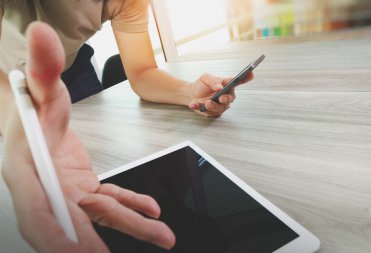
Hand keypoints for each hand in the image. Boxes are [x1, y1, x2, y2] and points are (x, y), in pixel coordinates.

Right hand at [1, 22, 174, 252]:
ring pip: (102, 214)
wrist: (38, 120)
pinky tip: (152, 210)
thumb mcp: (39, 89)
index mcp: (30, 172)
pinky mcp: (85, 189)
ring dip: (133, 226)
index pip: (36, 211)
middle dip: (93, 245)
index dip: (54, 234)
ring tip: (163, 234)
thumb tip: (42, 37)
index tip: (77, 252)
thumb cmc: (34, 108)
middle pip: (73, 222)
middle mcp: (49, 190)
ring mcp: (69, 194)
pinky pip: (112, 201)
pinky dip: (132, 206)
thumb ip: (42, 68)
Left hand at [187, 72, 253, 116]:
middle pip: (230, 98)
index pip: (238, 81)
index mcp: (227, 85)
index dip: (246, 77)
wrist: (191, 94)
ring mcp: (220, 105)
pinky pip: (208, 112)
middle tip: (221, 98)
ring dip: (213, 106)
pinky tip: (194, 104)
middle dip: (226, 99)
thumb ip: (213, 81)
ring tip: (206, 103)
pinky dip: (200, 108)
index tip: (251, 73)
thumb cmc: (202, 85)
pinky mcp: (213, 112)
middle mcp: (226, 96)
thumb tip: (219, 87)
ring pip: (220, 108)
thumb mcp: (206, 78)